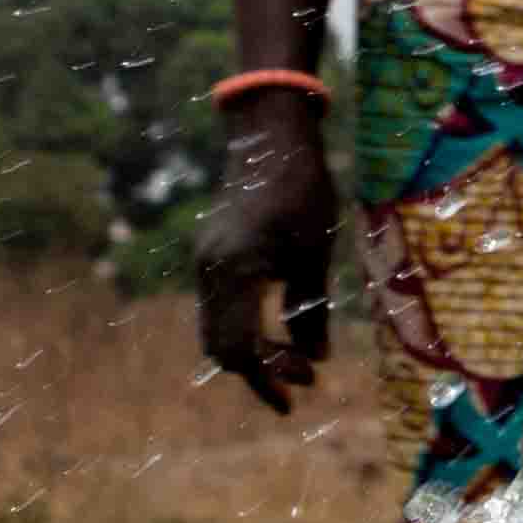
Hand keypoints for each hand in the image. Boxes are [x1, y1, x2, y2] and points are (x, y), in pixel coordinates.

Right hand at [198, 97, 342, 406]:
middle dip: (260, 373)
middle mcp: (210, 272)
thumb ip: (312, 309)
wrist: (268, 137)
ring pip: (213, 332)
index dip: (274, 375)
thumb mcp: (315, 252)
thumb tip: (317, 361)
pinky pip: (216, 310)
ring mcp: (204, 264)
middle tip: (301, 385)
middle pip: (221, 349)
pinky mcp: (208, 257)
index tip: (308, 384)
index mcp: (236, 271)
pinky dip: (241, 330)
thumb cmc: (301, 189)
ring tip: (290, 363)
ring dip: (249, 354)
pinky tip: (274, 332)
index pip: (243, 348)